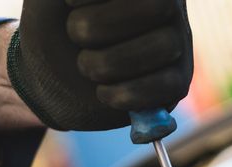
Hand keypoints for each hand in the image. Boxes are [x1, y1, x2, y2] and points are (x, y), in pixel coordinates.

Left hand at [8, 0, 192, 130]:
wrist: (53, 75)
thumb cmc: (56, 27)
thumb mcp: (56, 0)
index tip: (68, 3)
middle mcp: (168, 4)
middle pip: (160, 5)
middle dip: (102, 26)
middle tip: (75, 35)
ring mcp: (179, 41)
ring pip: (166, 45)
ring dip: (109, 62)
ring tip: (86, 66)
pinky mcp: (178, 81)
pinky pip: (168, 86)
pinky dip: (126, 93)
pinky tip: (103, 92)